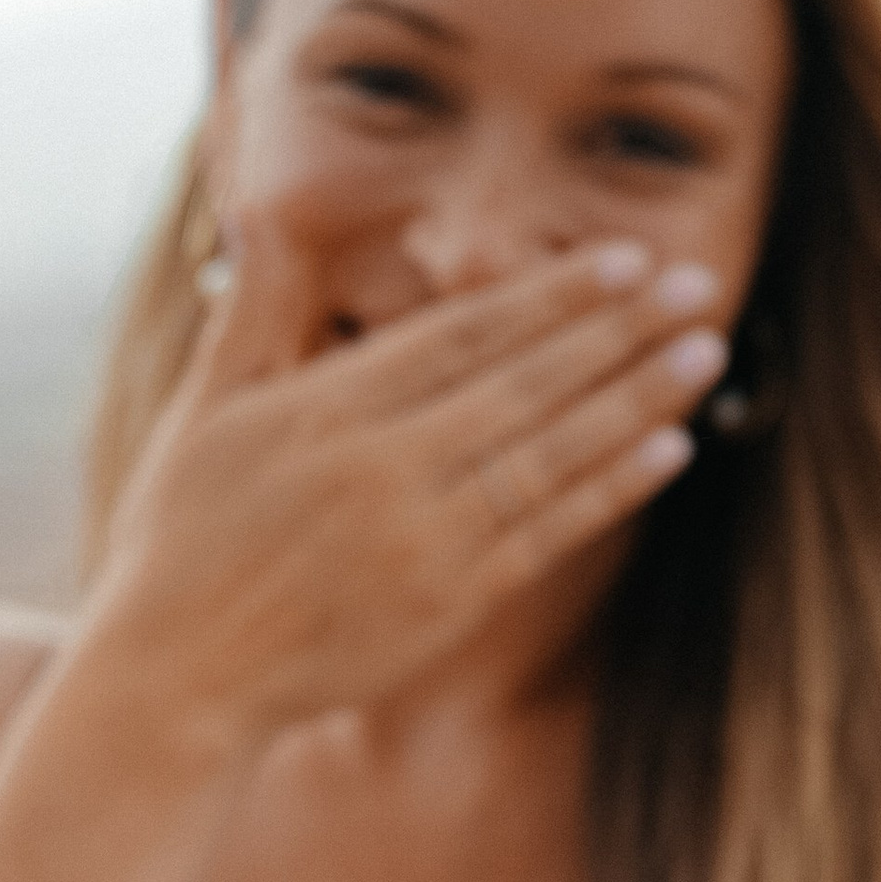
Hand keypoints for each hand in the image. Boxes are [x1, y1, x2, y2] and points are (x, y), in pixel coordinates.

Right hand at [78, 217, 727, 753]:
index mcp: (328, 407)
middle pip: (526, 384)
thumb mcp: (202, 411)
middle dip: (620, 331)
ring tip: (704, 354)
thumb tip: (259, 205)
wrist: (177, 676)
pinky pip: (546, 533)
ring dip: (636, 401)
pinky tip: (667, 448)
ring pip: (551, 455)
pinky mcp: (447, 604)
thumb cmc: (181, 537)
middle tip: (699, 284)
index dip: (552, 296)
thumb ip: (255, 310)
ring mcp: (423, 540)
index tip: (624, 259)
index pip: (463, 334)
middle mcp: (385, 468)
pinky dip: (609, 489)